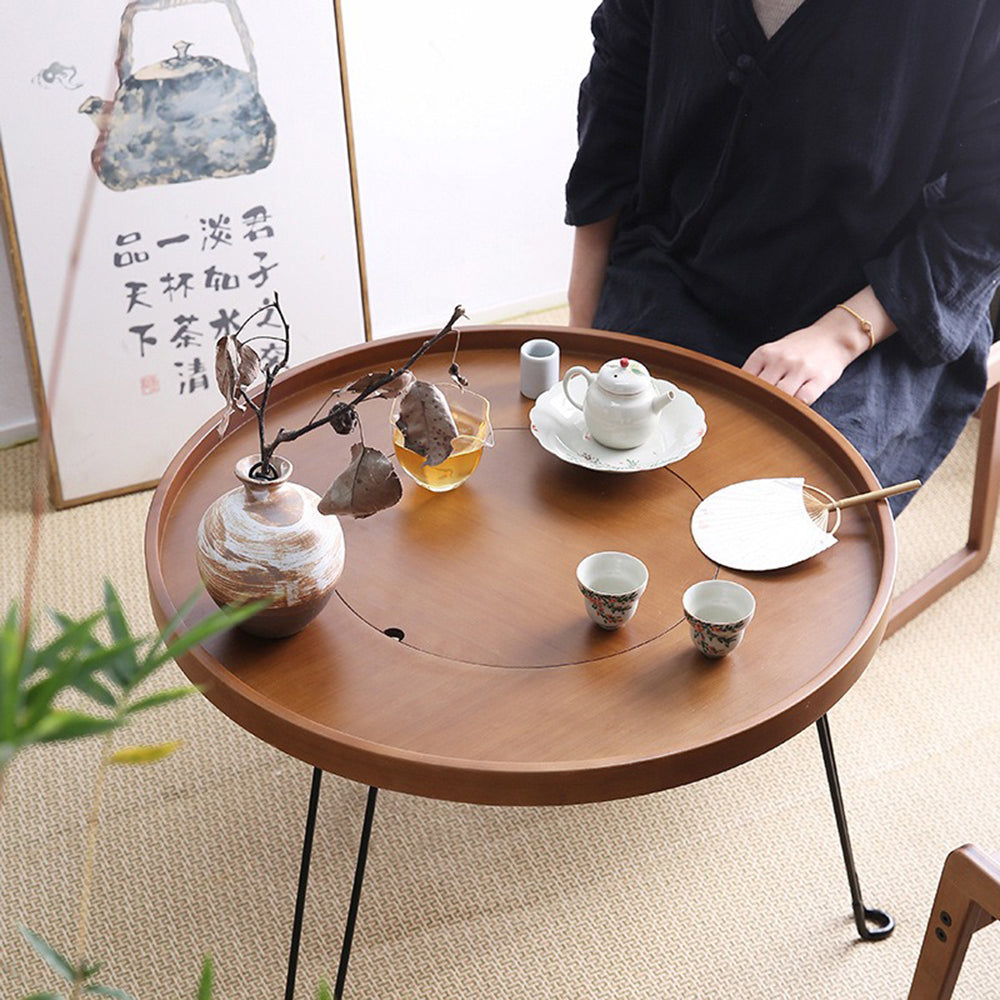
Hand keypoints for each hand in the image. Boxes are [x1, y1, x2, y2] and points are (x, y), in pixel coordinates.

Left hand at [742, 318, 866, 405]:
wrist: (833, 337)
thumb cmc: (799, 349)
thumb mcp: (772, 352)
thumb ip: (757, 370)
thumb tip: (740, 395)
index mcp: (764, 353)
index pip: (744, 380)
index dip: (742, 395)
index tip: (743, 405)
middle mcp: (781, 359)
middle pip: (761, 390)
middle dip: (759, 403)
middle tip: (760, 414)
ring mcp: (801, 368)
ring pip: (781, 396)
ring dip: (779, 406)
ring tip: (778, 412)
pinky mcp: (819, 378)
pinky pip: (803, 399)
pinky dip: (798, 407)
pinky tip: (797, 407)